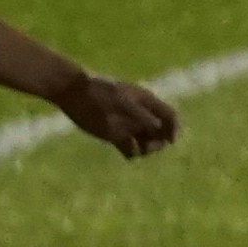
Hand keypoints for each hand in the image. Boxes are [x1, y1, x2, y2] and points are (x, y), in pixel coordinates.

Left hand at [50, 73, 176, 158]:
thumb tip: (159, 128)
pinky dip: (131, 153)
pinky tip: (127, 155)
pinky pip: (129, 148)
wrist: (73, 91)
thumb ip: (141, 115)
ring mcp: (126, 125)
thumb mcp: (123, 102)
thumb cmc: (99, 93)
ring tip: (137, 150)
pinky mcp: (112, 134)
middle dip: (159, 142)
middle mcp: (139, 115)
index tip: (170, 140)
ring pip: (146, 142)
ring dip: (146, 149)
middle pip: (160, 132)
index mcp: (146, 102)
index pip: (170, 116)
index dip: (174, 129)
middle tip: (148, 146)